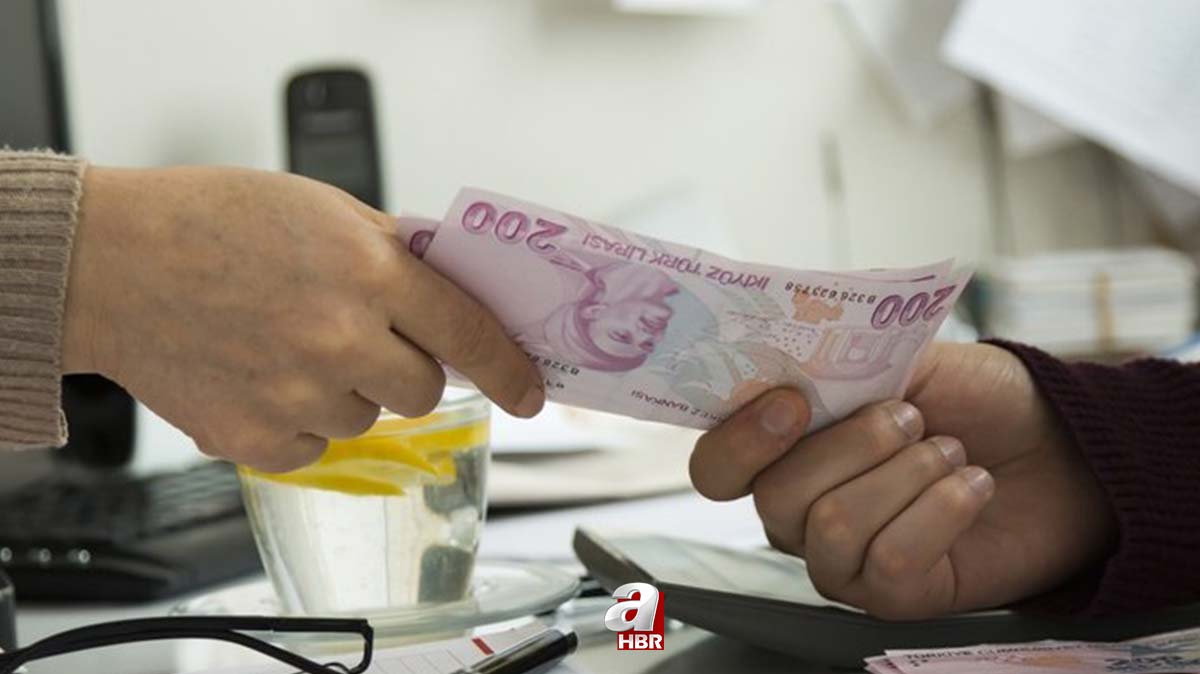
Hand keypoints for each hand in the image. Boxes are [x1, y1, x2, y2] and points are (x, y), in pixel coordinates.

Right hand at [62, 166, 543, 470]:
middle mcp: (341, 338)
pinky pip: (315, 445)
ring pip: (367, 418)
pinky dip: (299, 418)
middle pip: (423, 390)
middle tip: (359, 337)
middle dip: (404, 367)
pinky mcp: (257, 438)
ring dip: (345, 390)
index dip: (509, 369)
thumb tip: (452, 292)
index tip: (532, 393)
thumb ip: (394, 254)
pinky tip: (260, 374)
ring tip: (287, 345)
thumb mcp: (322, 209)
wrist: (112, 263)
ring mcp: (299, 393)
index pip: (469, 333)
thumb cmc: (211, 222)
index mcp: (368, 270)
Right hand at [689, 342, 1115, 619]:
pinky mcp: (893, 597)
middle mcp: (800, 512)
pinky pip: (890, 560)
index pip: (716, 469)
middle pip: (776, 496)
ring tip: (951, 452)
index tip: (793, 401)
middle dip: (854, 444)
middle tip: (912, 417)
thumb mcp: (904, 357)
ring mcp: (842, 560)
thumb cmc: (976, 399)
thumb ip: (840, 358)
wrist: (1059, 445)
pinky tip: (972, 486)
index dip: (739, 440)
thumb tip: (790, 353)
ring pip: (831, 527)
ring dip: (905, 474)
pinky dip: (941, 510)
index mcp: (786, 450)